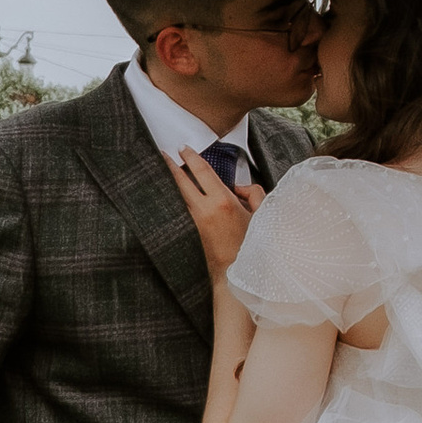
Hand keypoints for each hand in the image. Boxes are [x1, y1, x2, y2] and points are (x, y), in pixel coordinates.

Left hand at [169, 145, 259, 273]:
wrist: (236, 274)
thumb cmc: (251, 246)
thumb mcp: (260, 214)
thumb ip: (253, 193)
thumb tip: (239, 186)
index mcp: (223, 202)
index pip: (202, 171)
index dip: (191, 157)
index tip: (183, 148)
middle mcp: (205, 210)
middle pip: (181, 181)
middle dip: (169, 165)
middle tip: (161, 153)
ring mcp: (193, 223)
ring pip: (176, 197)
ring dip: (168, 183)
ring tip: (160, 171)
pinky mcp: (188, 234)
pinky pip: (178, 212)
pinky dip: (173, 201)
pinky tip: (168, 196)